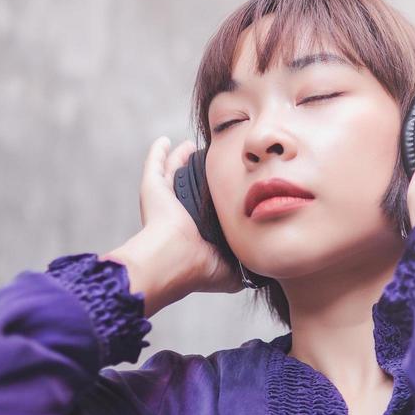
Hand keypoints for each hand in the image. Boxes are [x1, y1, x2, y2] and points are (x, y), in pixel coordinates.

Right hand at [101, 138, 243, 315]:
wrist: (175, 260)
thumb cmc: (200, 269)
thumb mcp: (230, 272)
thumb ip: (244, 269)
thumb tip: (261, 273)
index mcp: (195, 231)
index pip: (206, 210)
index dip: (217, 198)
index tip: (232, 184)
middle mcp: (179, 215)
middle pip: (190, 186)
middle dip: (200, 174)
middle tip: (214, 160)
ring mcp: (164, 200)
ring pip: (173, 172)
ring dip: (180, 158)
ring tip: (191, 146)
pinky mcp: (153, 189)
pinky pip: (154, 164)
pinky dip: (157, 152)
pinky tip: (165, 141)